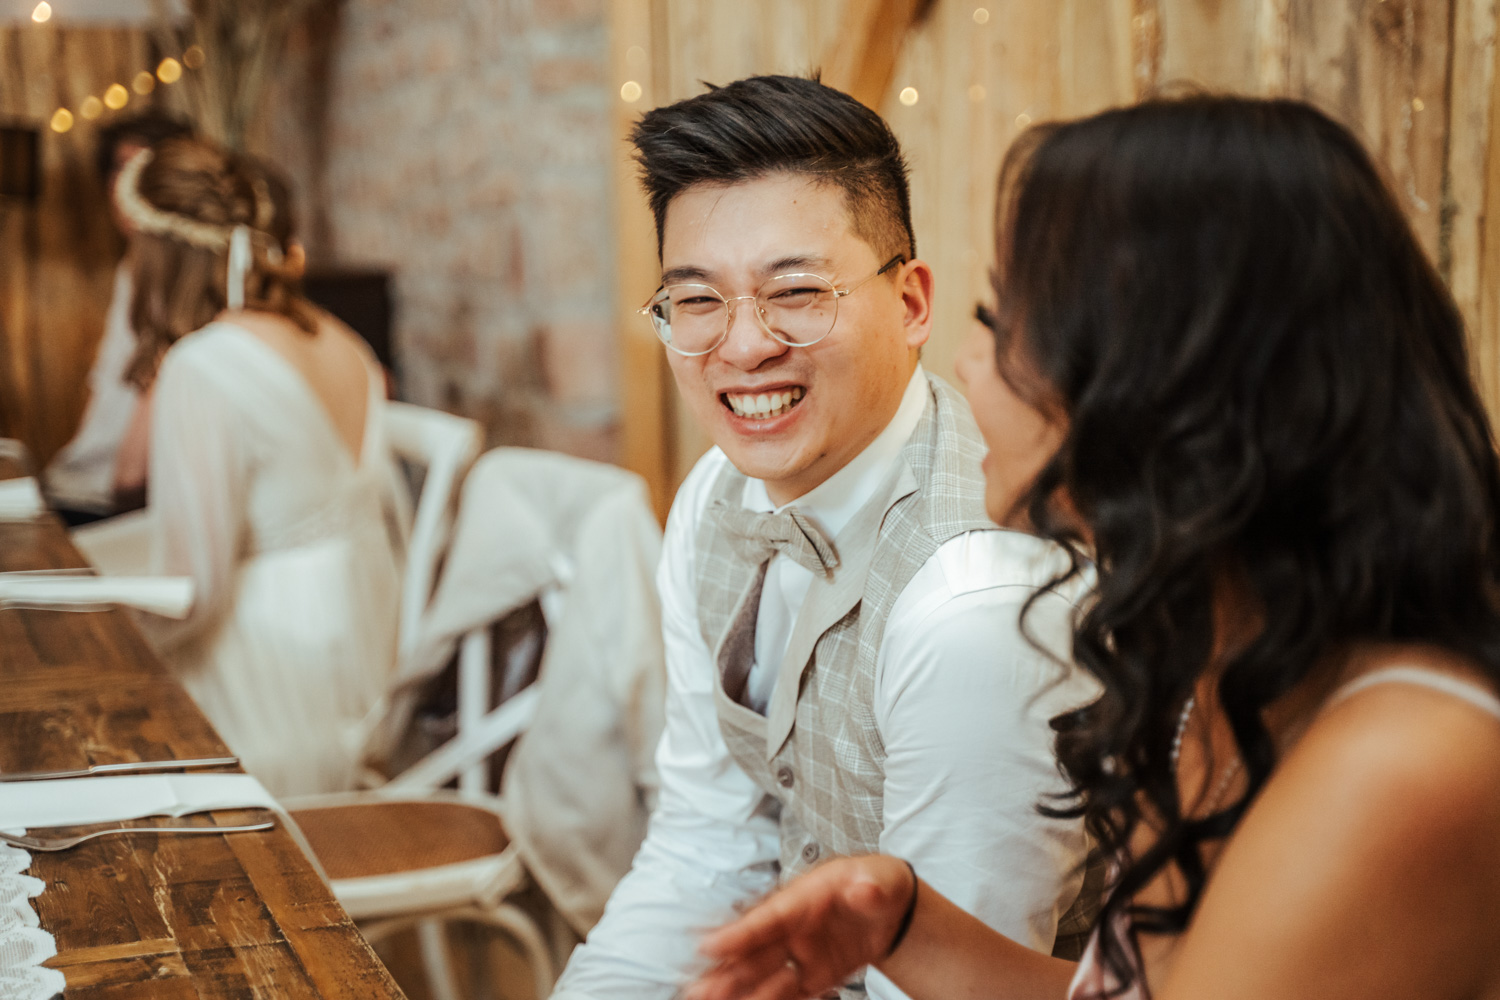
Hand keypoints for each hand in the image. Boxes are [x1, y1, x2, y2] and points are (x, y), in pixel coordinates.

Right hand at [686, 855, 916, 999]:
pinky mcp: (812, 974)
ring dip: (736, 988)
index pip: (769, 917)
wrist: (892, 908)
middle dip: (725, 969)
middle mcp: (795, 927)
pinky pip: (787, 992)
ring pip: (761, 973)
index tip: (710, 944)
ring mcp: (800, 952)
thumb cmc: (878, 884)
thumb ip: (872, 886)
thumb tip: (865, 890)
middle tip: (697, 987)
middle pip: (754, 950)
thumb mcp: (882, 879)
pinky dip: (766, 998)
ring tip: (707, 999)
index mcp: (805, 898)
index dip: (740, 932)